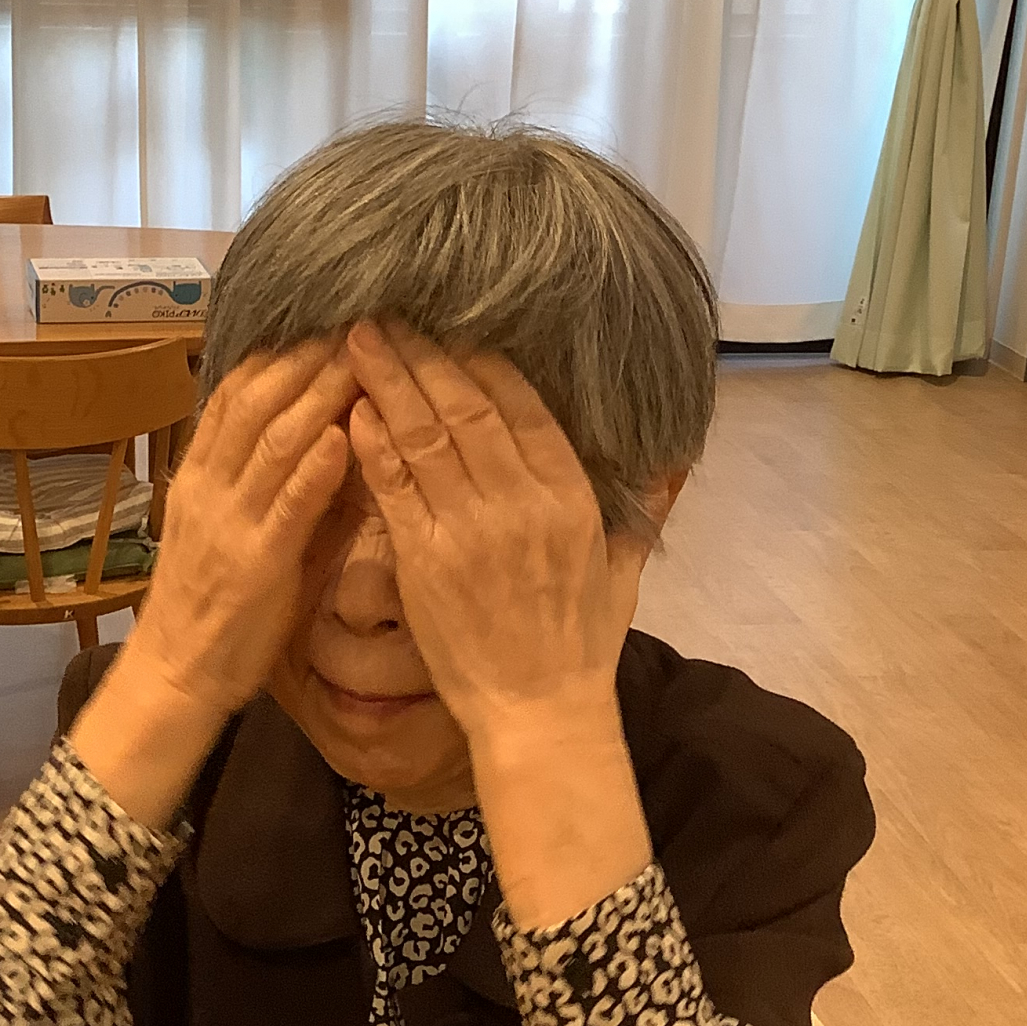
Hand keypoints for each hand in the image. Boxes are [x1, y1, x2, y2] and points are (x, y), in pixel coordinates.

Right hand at [69, 344, 354, 828]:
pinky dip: (314, 467)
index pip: (238, 393)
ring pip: (271, 439)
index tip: (324, 320)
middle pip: (256, 399)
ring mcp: (229, 522)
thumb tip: (335, 439)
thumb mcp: (239, 531)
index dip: (281, 353)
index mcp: (201, 475)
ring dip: (318, 393)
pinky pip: (285, 504)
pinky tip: (344, 436)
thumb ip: (277, 486)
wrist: (175, 673)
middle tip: (356, 320)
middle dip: (306, 356)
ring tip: (360, 358)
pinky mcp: (254, 563)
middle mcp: (209, 486)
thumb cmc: (216, 608)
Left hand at [346, 319, 652, 925]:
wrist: (538, 714)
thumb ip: (640, 508)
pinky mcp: (424, 562)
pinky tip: (354, 409)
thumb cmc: (578, 647)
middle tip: (387, 311)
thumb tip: (672, 462)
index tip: (452, 323)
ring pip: (424, 437)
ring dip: (387, 381)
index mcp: (569, 496)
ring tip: (357, 340)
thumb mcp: (624, 571)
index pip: (522, 405)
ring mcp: (469, 530)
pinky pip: (393, 489)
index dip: (481, 359)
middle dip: (423, 353)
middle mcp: (520, 503)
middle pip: (465, 406)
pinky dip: (372, 445)